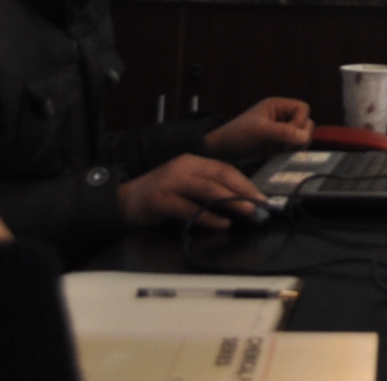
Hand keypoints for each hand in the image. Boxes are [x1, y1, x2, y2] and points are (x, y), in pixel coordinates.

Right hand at [117, 153, 264, 228]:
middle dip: (243, 190)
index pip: (224, 168)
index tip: (262, 195)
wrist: (124, 201)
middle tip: (262, 204)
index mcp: (192, 162)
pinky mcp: (161, 200)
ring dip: (231, 201)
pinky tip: (222, 224)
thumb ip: (207, 187)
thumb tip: (240, 199)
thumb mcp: (185, 185)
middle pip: (220, 175)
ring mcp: (171, 182)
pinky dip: (209, 217)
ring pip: (208, 189)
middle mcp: (183, 167)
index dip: (245, 182)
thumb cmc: (160, 195)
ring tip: (249, 211)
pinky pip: (190, 209)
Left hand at [203, 97, 312, 159]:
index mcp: (277, 106)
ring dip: (295, 146)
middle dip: (299, 136)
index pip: (303, 109)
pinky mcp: (277, 146)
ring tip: (281, 152)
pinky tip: (278, 156)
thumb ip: (284, 132)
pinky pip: (293, 147)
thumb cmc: (238, 135)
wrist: (221, 153)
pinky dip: (289, 153)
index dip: (300, 121)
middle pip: (305, 123)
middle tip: (286, 146)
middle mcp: (281, 117)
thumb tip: (305, 138)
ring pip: (301, 137)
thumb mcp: (261, 130)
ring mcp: (280, 132)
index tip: (288, 134)